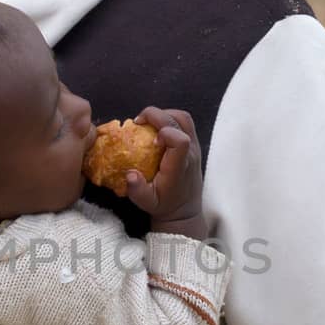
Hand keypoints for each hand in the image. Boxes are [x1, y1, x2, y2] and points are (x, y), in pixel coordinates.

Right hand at [124, 107, 202, 227]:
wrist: (184, 210)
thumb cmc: (164, 205)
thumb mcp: (146, 203)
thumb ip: (137, 190)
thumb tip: (129, 173)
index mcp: (179, 167)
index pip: (180, 140)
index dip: (165, 132)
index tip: (151, 141)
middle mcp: (190, 153)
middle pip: (179, 121)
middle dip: (156, 115)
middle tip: (138, 122)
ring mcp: (194, 147)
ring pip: (183, 117)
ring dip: (163, 114)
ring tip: (147, 123)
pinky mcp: (193, 144)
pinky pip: (184, 122)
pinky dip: (168, 119)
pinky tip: (155, 128)